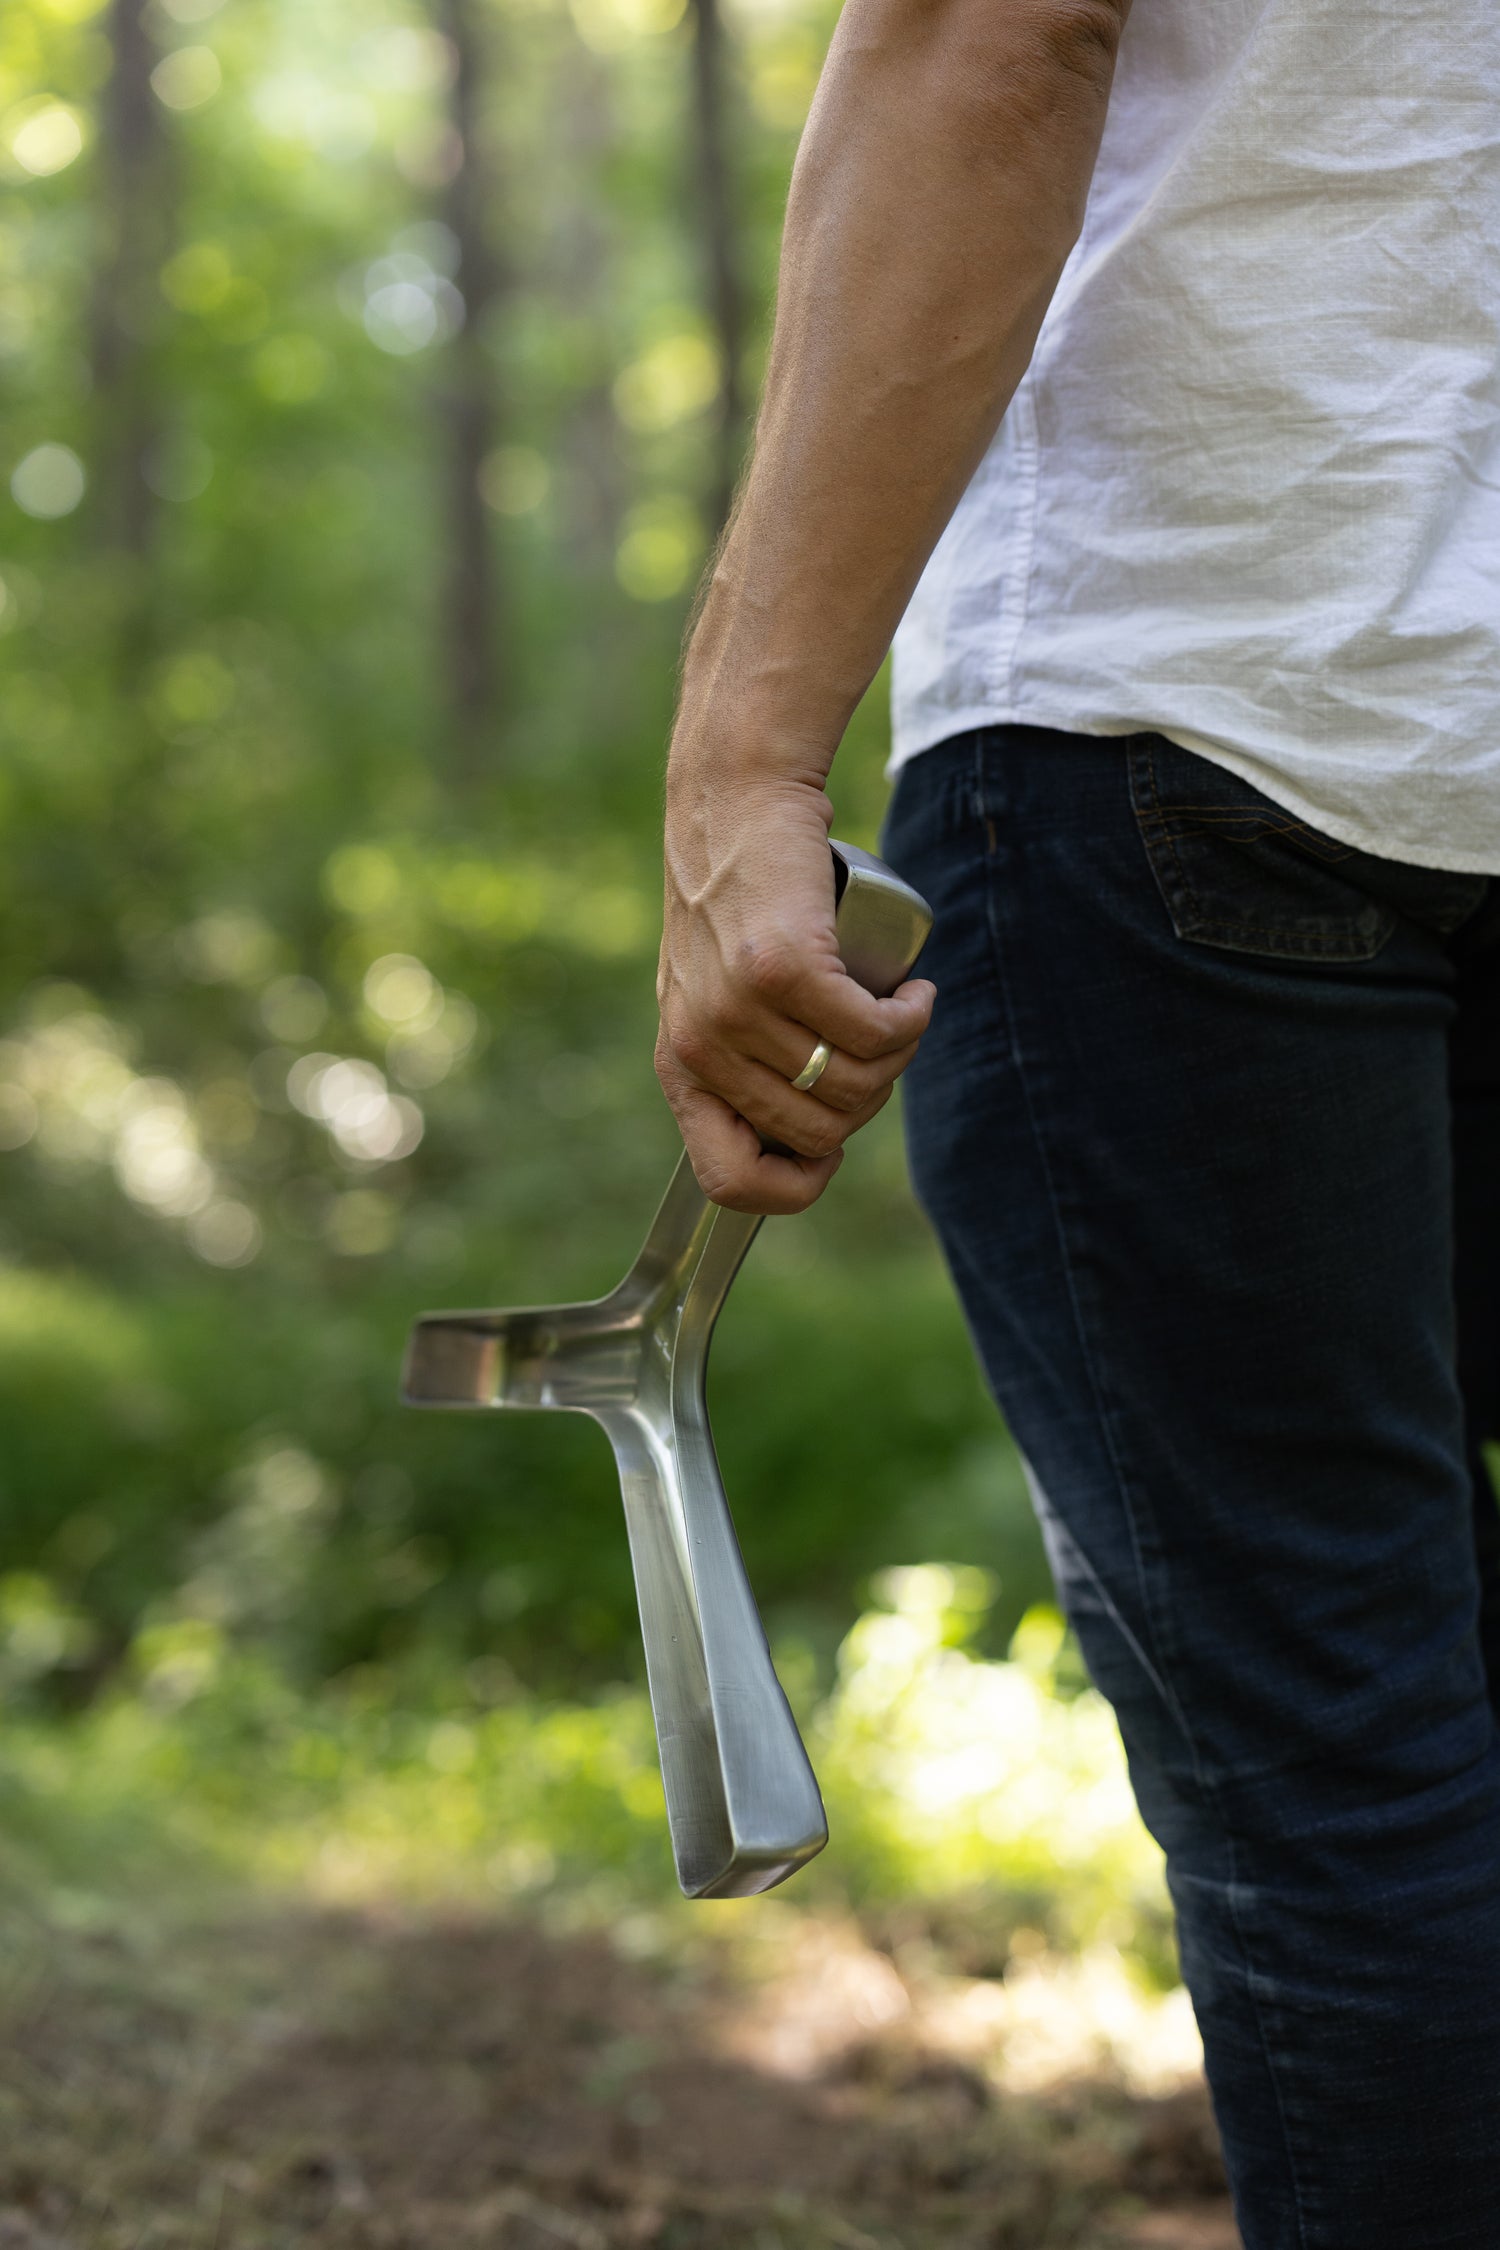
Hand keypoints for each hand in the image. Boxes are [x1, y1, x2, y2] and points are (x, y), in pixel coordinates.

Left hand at [656, 767, 934, 1214]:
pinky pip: (873, 1031)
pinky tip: (915, 993)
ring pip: (856, 1084)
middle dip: (869, 1099)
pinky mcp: (784, 968)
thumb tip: (810, 1144)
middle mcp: (701, 1049)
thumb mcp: (714, 997)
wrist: (735, 803)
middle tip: (880, 1044)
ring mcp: (739, 1010)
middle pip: (819, 1134)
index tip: (831, 1150)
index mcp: (681, 1070)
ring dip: (900, 1053)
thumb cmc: (739, 902)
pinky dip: (911, 1017)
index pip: (728, 1182)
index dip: (792, 1187)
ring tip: (901, 1010)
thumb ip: (740, 1063)